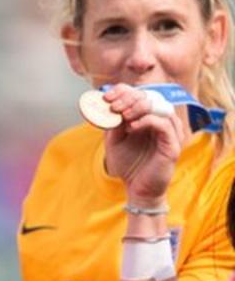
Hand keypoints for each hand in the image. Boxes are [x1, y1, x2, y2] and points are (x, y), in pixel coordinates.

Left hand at [102, 84, 185, 206]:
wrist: (137, 189)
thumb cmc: (129, 165)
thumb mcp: (114, 141)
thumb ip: (112, 125)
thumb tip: (106, 106)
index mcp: (148, 117)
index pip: (140, 94)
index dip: (124, 91)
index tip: (106, 96)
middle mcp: (161, 121)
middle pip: (151, 97)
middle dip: (129, 98)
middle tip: (113, 105)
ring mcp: (170, 132)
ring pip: (160, 107)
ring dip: (138, 107)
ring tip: (121, 114)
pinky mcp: (173, 144)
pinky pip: (164, 124)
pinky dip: (147, 121)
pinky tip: (131, 127)